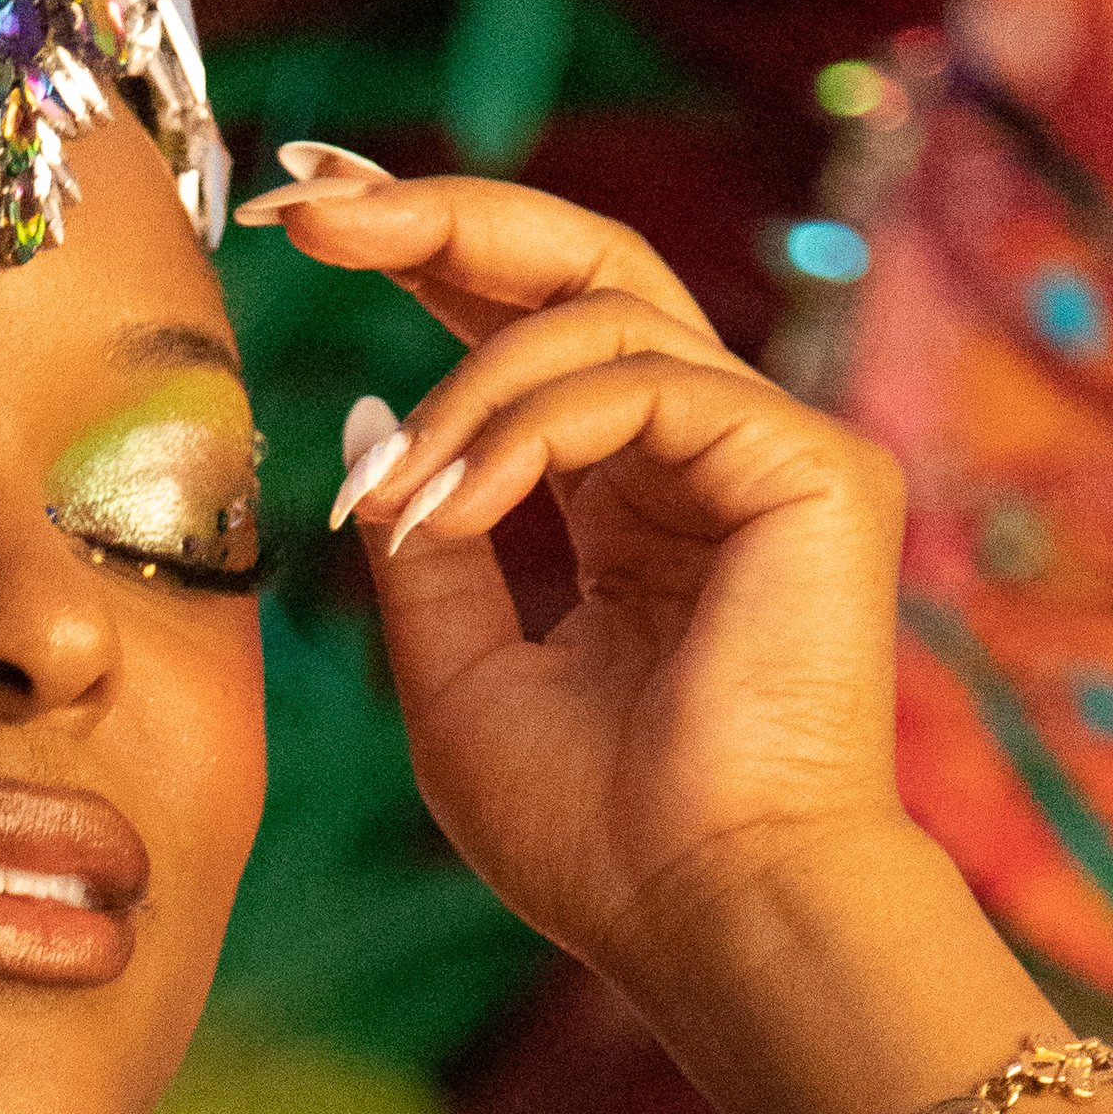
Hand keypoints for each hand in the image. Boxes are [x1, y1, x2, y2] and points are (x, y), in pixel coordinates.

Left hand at [249, 161, 910, 973]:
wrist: (702, 918)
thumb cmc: (589, 831)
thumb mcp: (453, 670)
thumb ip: (422, 535)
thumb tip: (368, 410)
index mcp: (623, 499)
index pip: (521, 330)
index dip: (420, 255)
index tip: (299, 206)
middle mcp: (697, 452)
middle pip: (576, 261)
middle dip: (433, 215)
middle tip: (305, 194)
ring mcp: (766, 449)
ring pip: (594, 312)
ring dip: (457, 393)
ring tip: (388, 501)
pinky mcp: (813, 466)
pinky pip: (638, 382)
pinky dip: (519, 432)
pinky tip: (448, 508)